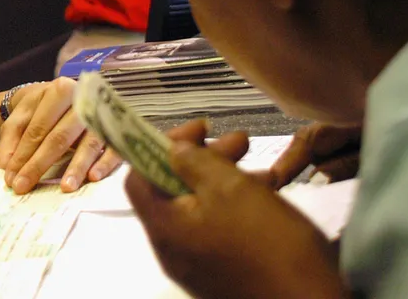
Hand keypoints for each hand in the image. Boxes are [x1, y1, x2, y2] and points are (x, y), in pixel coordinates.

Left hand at [0, 78, 121, 193]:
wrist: (66, 96)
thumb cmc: (42, 110)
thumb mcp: (21, 119)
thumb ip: (11, 144)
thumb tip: (6, 170)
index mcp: (58, 91)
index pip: (38, 128)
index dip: (23, 155)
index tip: (13, 179)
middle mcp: (84, 100)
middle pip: (60, 136)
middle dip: (41, 164)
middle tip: (26, 186)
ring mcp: (103, 115)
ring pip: (88, 143)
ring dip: (76, 167)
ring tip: (65, 187)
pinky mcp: (119, 130)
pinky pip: (115, 148)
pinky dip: (105, 163)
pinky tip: (93, 177)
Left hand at [125, 120, 346, 298]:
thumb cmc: (269, 244)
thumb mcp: (232, 189)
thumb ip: (195, 163)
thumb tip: (173, 151)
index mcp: (164, 228)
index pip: (138, 179)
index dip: (162, 146)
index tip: (200, 129)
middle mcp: (172, 251)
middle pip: (172, 192)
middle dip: (203, 160)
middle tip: (241, 141)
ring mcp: (198, 267)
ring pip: (201, 211)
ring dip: (226, 181)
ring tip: (263, 169)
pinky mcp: (224, 277)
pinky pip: (219, 232)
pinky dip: (236, 208)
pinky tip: (267, 198)